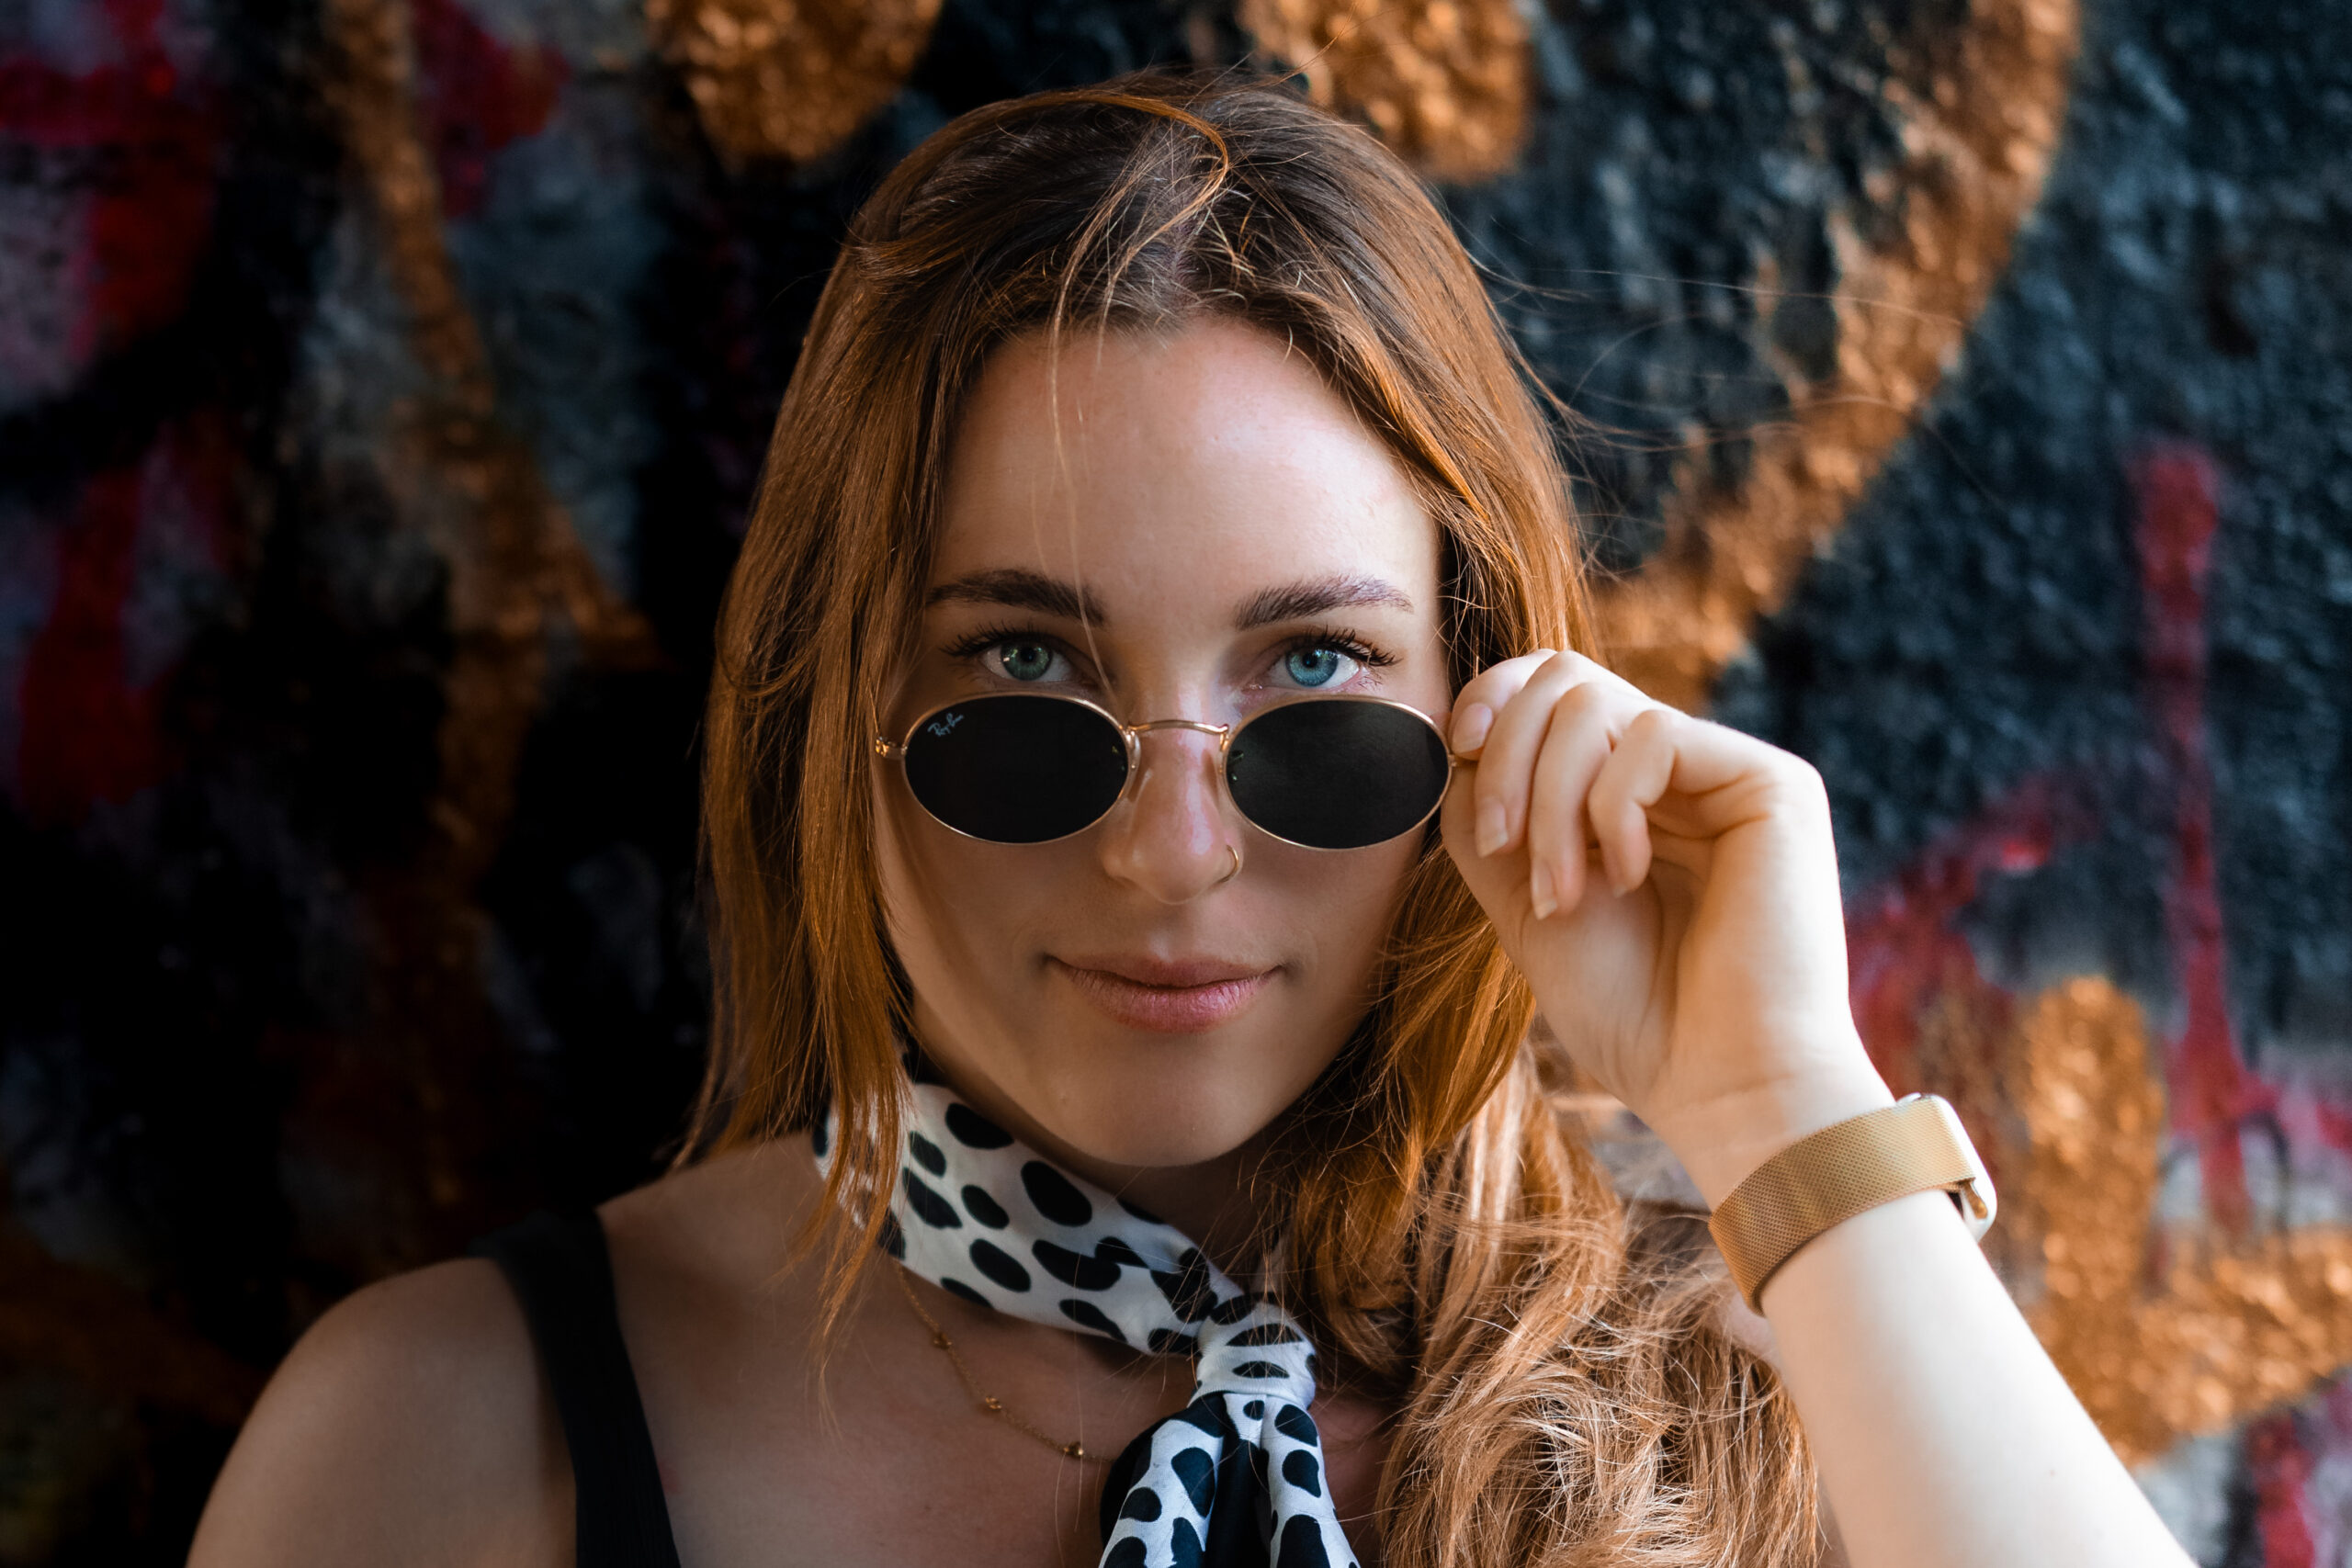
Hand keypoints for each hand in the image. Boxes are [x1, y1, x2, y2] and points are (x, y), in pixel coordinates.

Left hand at [1439, 650, 1890, 1202]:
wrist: (1716, 1083)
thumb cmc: (1632, 1012)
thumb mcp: (1524, 902)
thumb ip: (1486, 819)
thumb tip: (1453, 739)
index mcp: (1626, 793)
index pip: (1551, 691)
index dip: (1492, 699)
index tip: (1456, 750)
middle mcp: (1679, 771)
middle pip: (1564, 676)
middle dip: (1507, 755)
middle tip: (1503, 849)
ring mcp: (1725, 772)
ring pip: (1594, 703)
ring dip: (1549, 799)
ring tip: (1563, 891)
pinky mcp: (1772, 783)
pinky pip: (1653, 735)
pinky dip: (1612, 808)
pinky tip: (1630, 878)